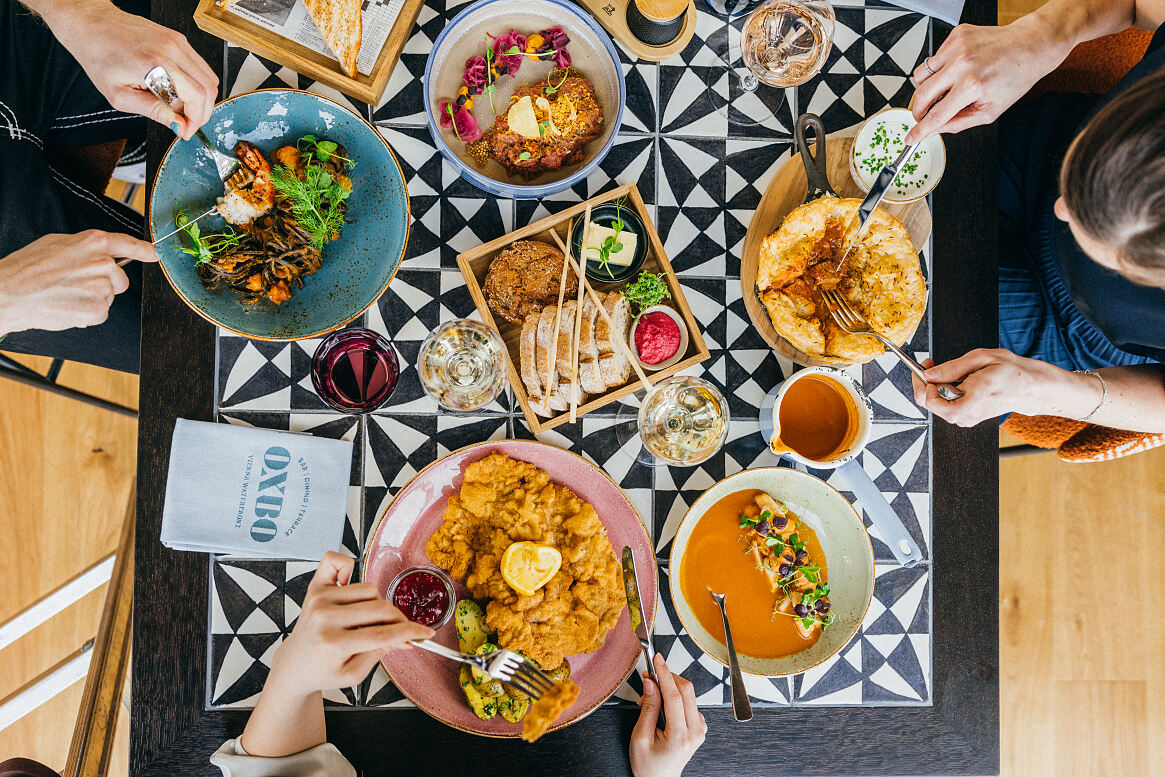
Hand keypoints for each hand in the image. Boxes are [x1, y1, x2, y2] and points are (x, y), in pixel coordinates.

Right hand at [0, 231, 156, 335]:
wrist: (10, 293)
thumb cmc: (27, 268)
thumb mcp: (57, 244)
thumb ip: (86, 247)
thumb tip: (103, 252)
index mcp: (94, 242)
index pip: (128, 244)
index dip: (144, 250)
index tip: (154, 254)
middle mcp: (103, 263)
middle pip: (120, 279)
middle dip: (105, 284)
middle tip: (76, 284)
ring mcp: (102, 287)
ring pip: (109, 296)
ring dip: (93, 298)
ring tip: (66, 294)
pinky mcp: (99, 309)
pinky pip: (101, 312)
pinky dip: (87, 313)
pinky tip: (68, 306)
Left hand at [41, 0, 218, 139]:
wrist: (90, 25)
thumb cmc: (98, 55)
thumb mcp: (120, 95)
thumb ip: (154, 112)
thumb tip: (179, 125)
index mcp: (155, 63)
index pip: (196, 96)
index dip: (196, 120)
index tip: (187, 131)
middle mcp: (171, 49)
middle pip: (209, 88)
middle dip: (202, 112)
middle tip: (186, 123)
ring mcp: (177, 41)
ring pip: (209, 77)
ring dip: (201, 98)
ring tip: (179, 107)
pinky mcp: (178, 39)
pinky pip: (200, 67)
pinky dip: (195, 84)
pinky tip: (177, 90)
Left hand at [266, 552, 433, 697]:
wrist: (295, 665)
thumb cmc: (324, 671)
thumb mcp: (355, 674)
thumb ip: (382, 652)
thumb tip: (407, 637)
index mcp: (333, 643)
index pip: (382, 633)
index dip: (409, 632)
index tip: (425, 633)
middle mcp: (324, 617)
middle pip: (380, 608)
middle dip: (398, 620)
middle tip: (401, 630)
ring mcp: (318, 599)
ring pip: (369, 590)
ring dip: (377, 603)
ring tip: (368, 620)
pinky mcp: (315, 587)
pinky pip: (336, 561)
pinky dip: (348, 567)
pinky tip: (349, 585)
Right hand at [630, 654, 706, 776]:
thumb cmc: (649, 765)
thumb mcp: (640, 737)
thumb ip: (648, 708)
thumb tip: (651, 683)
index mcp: (680, 736)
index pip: (675, 696)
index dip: (665, 674)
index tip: (657, 659)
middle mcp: (695, 731)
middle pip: (686, 690)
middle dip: (667, 677)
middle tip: (648, 675)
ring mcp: (700, 729)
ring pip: (688, 694)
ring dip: (669, 688)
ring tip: (650, 697)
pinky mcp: (699, 726)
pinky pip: (689, 702)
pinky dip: (674, 697)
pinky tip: (661, 704)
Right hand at [905, 16, 1070, 143]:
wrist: (1032, 44)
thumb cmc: (1017, 76)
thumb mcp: (991, 110)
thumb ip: (959, 123)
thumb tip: (935, 129)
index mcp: (973, 86)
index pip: (936, 115)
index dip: (920, 130)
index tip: (911, 137)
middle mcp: (962, 64)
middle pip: (921, 95)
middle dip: (918, 111)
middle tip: (923, 116)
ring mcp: (957, 47)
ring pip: (921, 75)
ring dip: (927, 88)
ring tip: (946, 88)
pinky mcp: (956, 35)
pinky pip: (933, 59)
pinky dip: (939, 69)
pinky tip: (956, 69)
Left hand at [910, 349, 1099, 425]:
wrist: (1030, 388)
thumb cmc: (1011, 371)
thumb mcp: (981, 358)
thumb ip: (952, 367)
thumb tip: (929, 373)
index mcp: (972, 399)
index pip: (932, 401)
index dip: (922, 383)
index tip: (926, 366)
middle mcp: (967, 414)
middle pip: (929, 403)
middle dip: (927, 383)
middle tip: (932, 364)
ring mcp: (966, 419)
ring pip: (936, 404)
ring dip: (937, 387)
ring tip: (953, 372)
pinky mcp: (966, 418)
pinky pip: (946, 405)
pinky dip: (945, 392)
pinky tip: (957, 381)